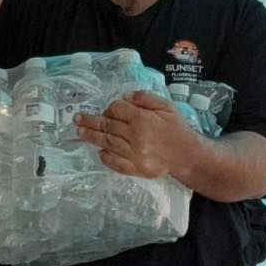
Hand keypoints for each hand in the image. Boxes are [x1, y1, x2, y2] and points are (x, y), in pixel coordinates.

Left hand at [75, 90, 198, 179]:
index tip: (108, 109)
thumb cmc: (177, 128)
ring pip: (107, 143)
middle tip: (77, 119)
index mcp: (142, 118)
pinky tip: (100, 151)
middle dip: (90, 121)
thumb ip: (145, 98)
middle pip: (107, 126)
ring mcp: (134, 154)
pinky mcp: (135, 169)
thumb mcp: (166, 106)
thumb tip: (124, 96)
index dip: (110, 107)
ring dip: (92, 137)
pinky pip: (115, 163)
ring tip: (80, 132)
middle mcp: (135, 136)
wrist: (188, 155)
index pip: (116, 109)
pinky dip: (105, 156)